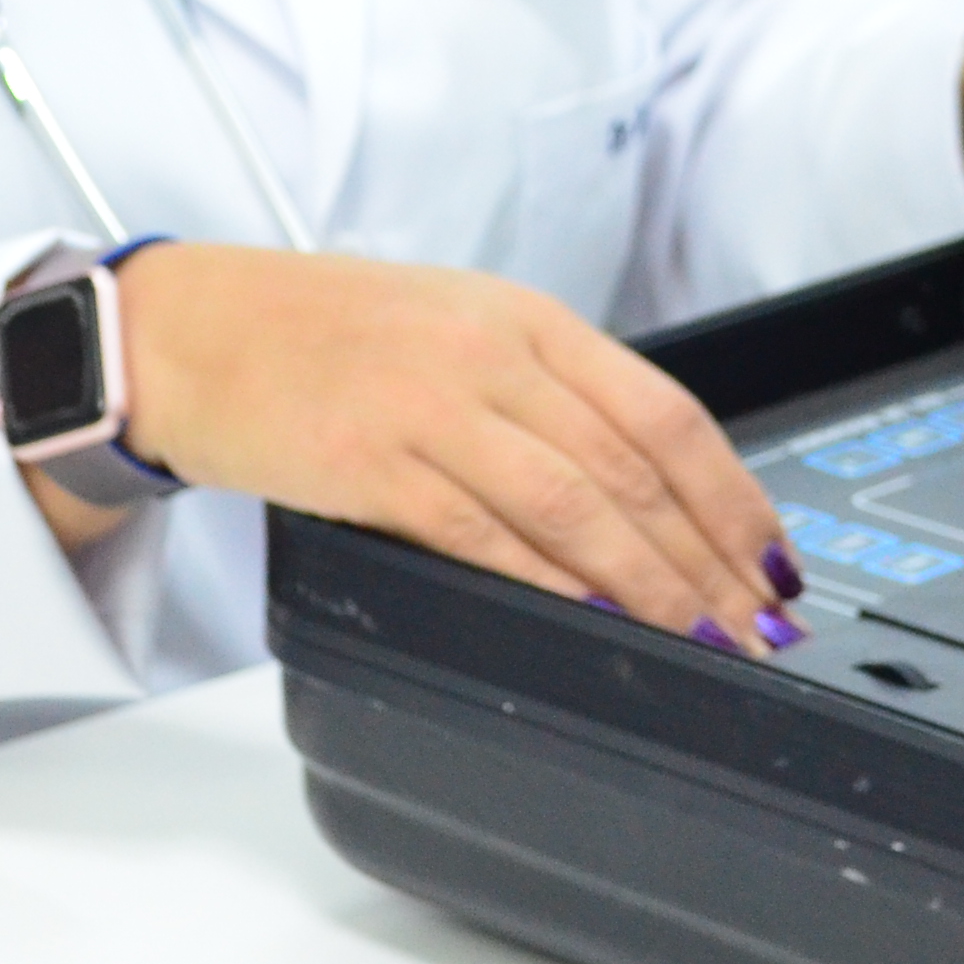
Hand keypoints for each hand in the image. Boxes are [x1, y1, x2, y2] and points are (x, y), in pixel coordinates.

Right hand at [48, 244, 801, 655]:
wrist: (189, 330)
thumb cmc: (322, 336)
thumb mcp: (456, 328)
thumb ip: (548, 392)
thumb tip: (645, 489)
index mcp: (526, 319)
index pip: (665, 413)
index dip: (734, 497)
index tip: (774, 560)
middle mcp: (492, 355)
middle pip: (636, 470)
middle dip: (711, 562)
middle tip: (757, 627)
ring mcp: (433, 408)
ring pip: (577, 507)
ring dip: (653, 588)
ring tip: (701, 644)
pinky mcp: (373, 465)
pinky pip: (485, 535)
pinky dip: (554, 586)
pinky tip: (595, 625)